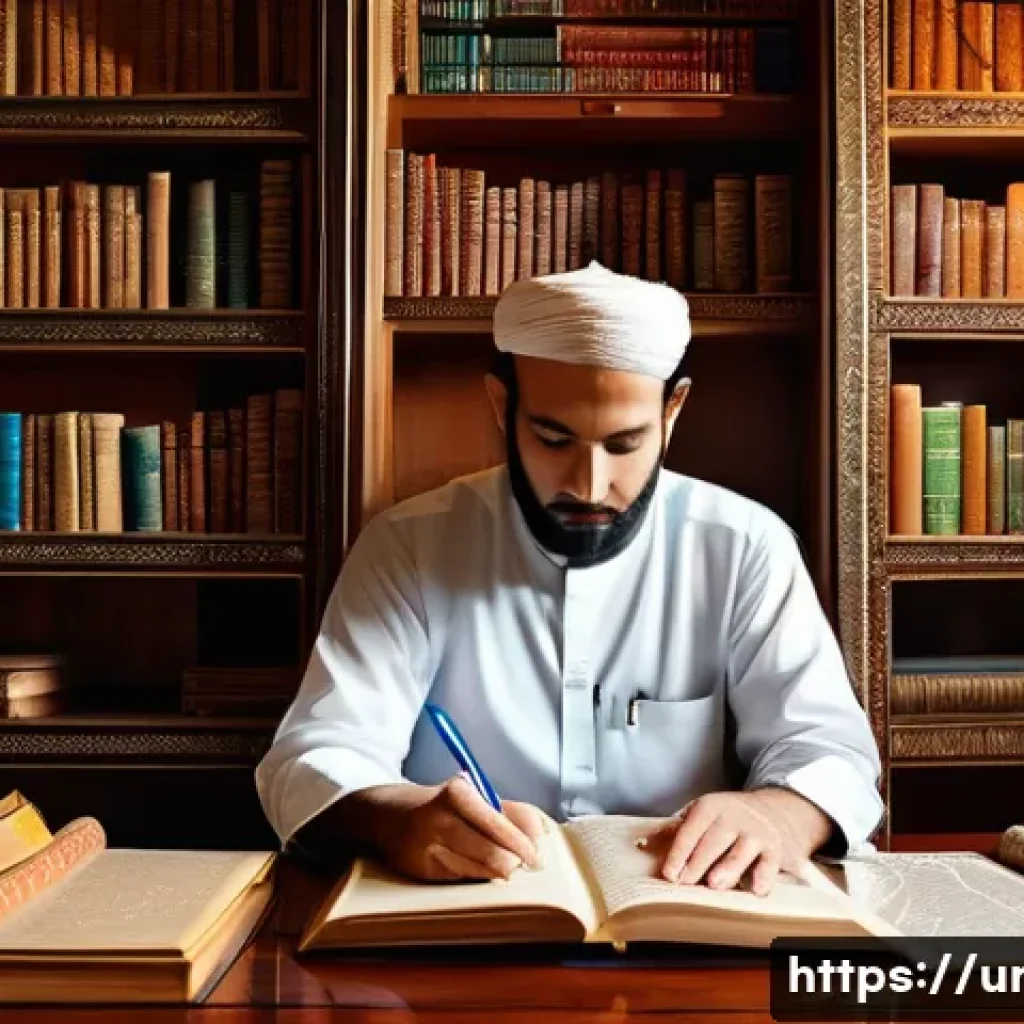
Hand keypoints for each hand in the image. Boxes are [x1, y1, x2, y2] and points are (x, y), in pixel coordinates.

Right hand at [370, 775, 545, 882]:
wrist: (389, 816)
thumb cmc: (442, 805)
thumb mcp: (472, 795)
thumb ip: (509, 811)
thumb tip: (540, 832)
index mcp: (458, 794)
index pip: (500, 824)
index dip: (525, 843)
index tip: (539, 856)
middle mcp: (441, 820)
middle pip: (492, 853)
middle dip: (515, 862)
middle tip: (527, 865)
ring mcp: (429, 847)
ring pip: (480, 871)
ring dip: (499, 872)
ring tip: (506, 865)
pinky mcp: (423, 871)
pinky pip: (463, 879)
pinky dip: (479, 877)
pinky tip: (481, 870)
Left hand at [642, 788, 833, 895]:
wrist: (771, 809)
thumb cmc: (724, 817)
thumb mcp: (698, 814)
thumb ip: (673, 829)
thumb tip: (642, 843)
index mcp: (709, 807)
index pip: (690, 831)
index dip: (679, 852)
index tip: (668, 872)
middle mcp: (733, 816)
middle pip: (714, 841)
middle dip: (698, 863)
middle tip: (685, 882)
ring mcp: (755, 832)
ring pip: (740, 851)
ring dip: (728, 868)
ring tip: (715, 884)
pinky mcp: (774, 848)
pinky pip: (769, 863)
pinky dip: (765, 876)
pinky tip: (757, 889)